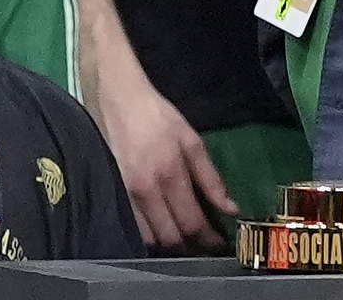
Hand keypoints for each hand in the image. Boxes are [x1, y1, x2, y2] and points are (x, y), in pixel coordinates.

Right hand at [90, 58, 235, 250]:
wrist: (116, 97)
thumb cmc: (156, 116)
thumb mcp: (190, 139)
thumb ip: (210, 177)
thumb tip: (230, 208)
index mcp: (169, 173)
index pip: (192, 222)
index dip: (208, 239)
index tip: (219, 243)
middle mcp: (145, 189)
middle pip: (171, 236)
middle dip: (190, 245)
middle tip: (203, 243)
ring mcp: (125, 194)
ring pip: (149, 238)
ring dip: (168, 242)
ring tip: (182, 236)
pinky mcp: (111, 193)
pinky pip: (132, 226)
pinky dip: (148, 233)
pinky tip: (159, 226)